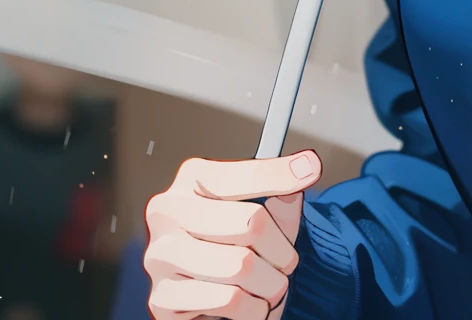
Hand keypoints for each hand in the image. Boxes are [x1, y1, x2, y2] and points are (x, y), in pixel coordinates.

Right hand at [145, 149, 321, 318]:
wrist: (210, 302)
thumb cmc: (237, 250)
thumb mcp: (263, 214)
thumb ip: (282, 189)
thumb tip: (306, 165)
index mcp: (191, 179)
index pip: (245, 173)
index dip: (282, 175)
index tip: (311, 170)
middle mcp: (169, 211)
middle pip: (251, 223)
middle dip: (281, 252)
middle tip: (285, 263)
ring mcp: (160, 255)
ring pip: (241, 267)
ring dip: (269, 285)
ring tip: (266, 286)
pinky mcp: (162, 299)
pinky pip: (227, 301)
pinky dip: (251, 309)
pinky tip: (245, 303)